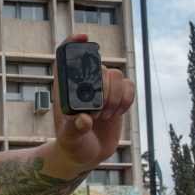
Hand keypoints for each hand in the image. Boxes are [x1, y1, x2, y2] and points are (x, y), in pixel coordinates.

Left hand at [52, 34, 135, 169]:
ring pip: (116, 75)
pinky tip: (117, 114)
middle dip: (104, 89)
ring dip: (115, 97)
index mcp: (65, 89)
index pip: (65, 57)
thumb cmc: (72, 145)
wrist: (85, 154)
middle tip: (98, 113)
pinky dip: (126, 100)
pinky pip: (129, 86)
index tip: (85, 39)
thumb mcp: (69, 139)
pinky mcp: (118, 97)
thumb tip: (85, 120)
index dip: (73, 43)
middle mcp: (84, 84)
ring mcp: (102, 89)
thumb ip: (75, 129)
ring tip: (106, 116)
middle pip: (98, 66)